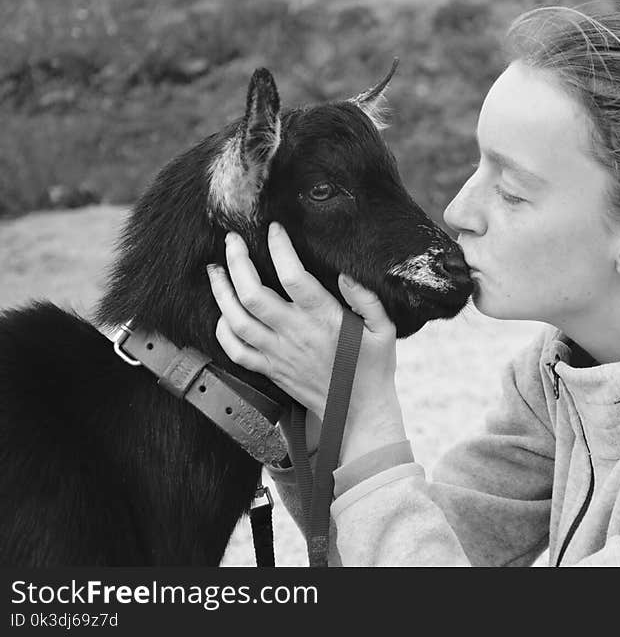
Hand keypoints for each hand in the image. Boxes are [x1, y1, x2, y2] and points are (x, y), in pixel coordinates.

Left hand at [207, 223, 405, 462]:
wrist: (359, 411)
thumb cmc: (373, 367)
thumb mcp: (384, 329)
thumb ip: (367, 298)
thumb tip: (345, 274)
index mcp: (323, 318)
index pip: (292, 275)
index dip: (279, 247)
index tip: (274, 228)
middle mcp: (294, 333)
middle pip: (252, 294)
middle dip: (237, 261)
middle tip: (232, 240)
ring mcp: (277, 353)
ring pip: (235, 320)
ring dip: (221, 292)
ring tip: (215, 269)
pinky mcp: (270, 370)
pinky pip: (235, 350)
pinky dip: (223, 329)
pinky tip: (223, 312)